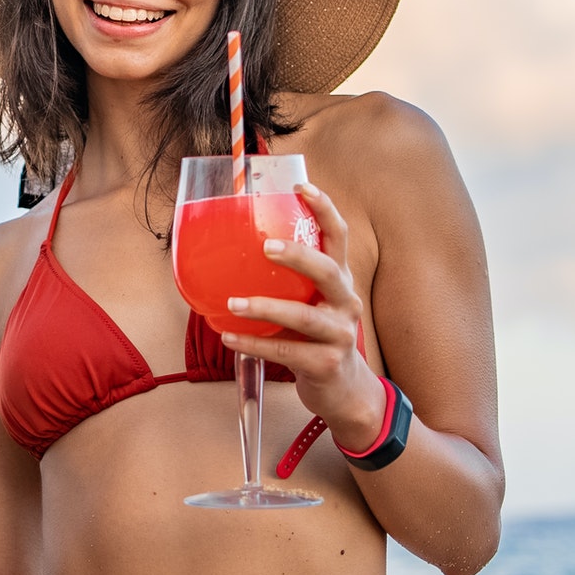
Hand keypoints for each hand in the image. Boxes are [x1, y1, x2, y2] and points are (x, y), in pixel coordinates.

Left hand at [219, 181, 387, 449]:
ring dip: (264, 307)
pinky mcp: (325, 363)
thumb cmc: (313, 336)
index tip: (301, 185)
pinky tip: (228, 336)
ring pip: (303, 316)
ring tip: (232, 302)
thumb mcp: (307, 302)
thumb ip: (283, 280)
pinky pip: (284, 350)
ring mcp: (339, 334)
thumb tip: (229, 247)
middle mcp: (345, 301)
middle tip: (267, 247)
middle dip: (299, 256)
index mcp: (338, 280)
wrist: (341, 389)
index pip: (338, 236)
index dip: (324, 208)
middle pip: (327, 271)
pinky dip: (253, 343)